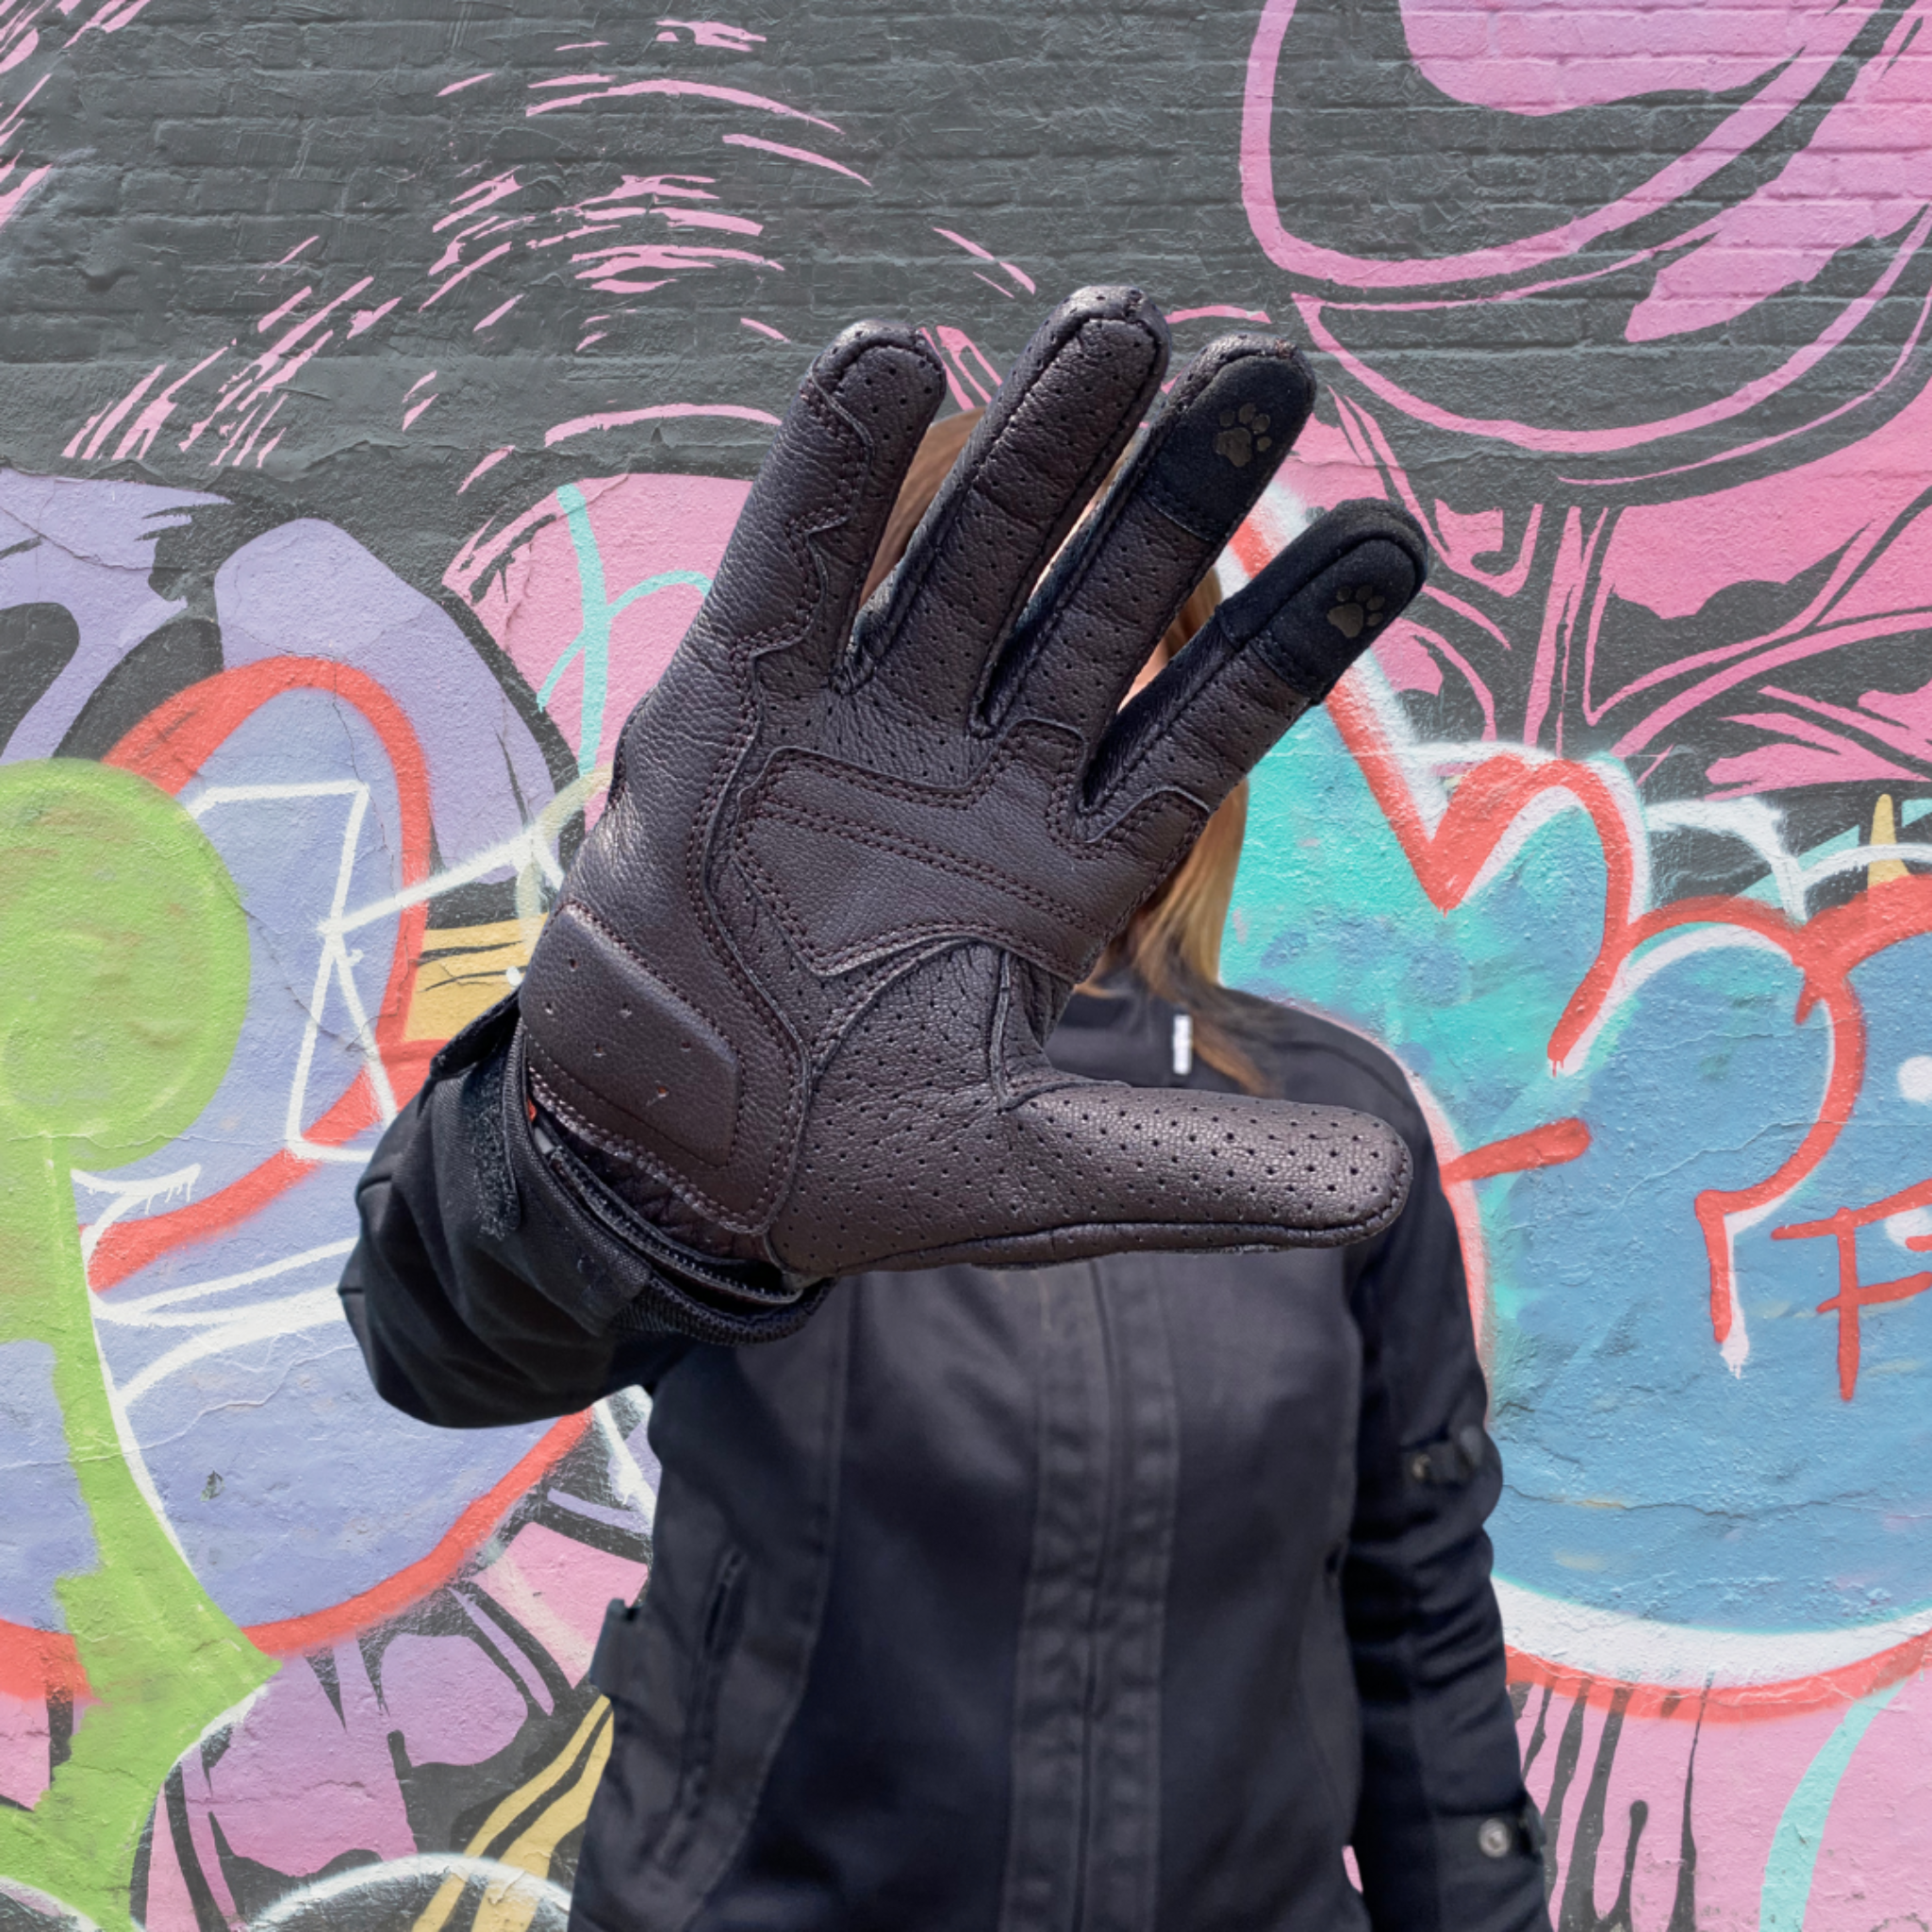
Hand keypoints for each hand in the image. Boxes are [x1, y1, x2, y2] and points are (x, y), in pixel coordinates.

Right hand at [520, 288, 1427, 1282]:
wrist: (667, 1165)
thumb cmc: (855, 1171)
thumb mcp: (1036, 1176)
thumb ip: (1201, 1169)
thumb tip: (1391, 1189)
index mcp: (1069, 868)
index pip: (1203, 727)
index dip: (1295, 638)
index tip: (1397, 544)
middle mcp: (980, 774)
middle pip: (1101, 608)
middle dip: (1181, 496)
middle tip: (1271, 373)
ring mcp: (860, 727)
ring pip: (964, 559)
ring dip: (1038, 447)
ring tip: (1122, 330)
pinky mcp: (732, 706)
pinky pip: (792, 572)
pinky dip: (832, 475)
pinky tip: (894, 363)